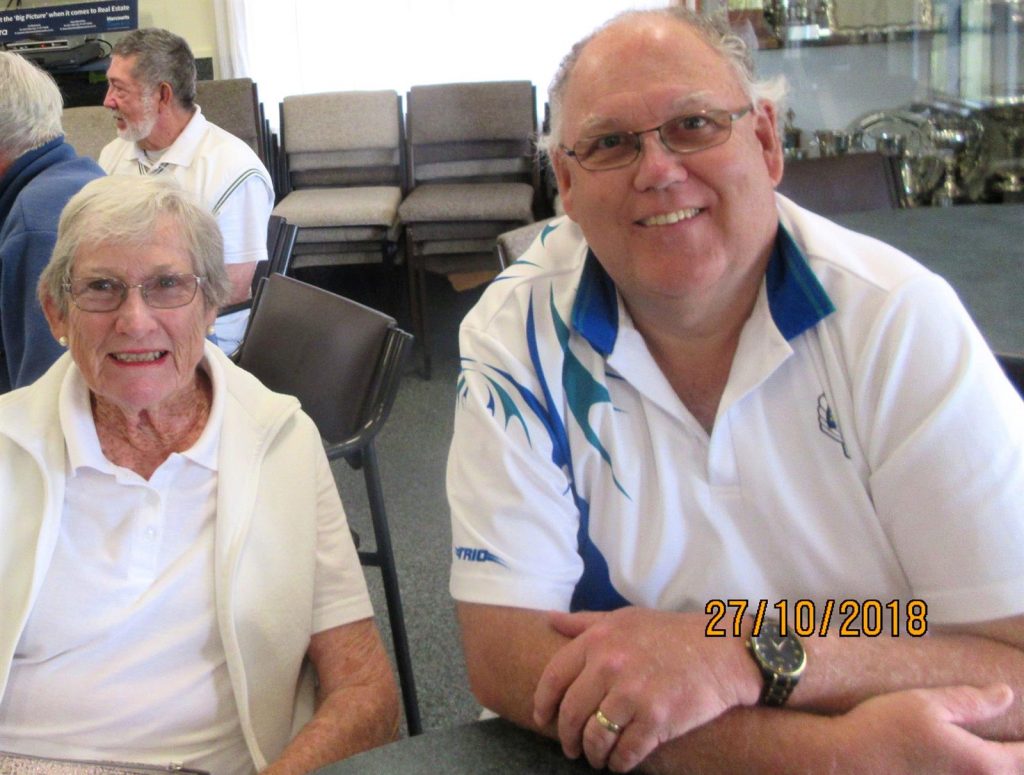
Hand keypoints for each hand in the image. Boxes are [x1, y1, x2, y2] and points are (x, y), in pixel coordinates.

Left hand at [532, 607, 759, 771]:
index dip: (544, 703)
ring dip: (593, 753)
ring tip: (597, 757)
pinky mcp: (656, 720)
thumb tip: (550, 620)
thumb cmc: (671, 634)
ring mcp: (633, 693)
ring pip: (595, 737)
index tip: (543, 718)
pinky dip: (619, 762)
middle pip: (572, 713)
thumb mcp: (625, 619)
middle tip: (571, 747)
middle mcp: (611, 665)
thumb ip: (585, 623)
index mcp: (599, 640)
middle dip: (567, 736)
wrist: (721, 651)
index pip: (554, 677)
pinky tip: (620, 762)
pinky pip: (625, 752)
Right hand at [836, 684, 1023, 773]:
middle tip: (1007, 741)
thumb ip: (970, 701)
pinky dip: (968, 772)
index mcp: (982, 764)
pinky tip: (951, 763)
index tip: (1022, 733)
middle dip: (1012, 756)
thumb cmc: (882, 730)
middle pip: (1009, 772)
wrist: (841, 762)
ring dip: (991, 766)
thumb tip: (1006, 695)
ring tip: (983, 751)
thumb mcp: (925, 703)